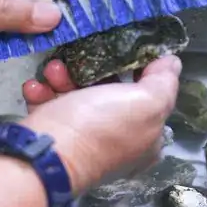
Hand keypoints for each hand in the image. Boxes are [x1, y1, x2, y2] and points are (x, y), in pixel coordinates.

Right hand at [20, 55, 181, 193]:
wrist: (46, 155)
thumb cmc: (100, 127)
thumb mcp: (145, 103)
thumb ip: (164, 82)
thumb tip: (171, 63)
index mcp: (146, 138)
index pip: (147, 97)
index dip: (137, 71)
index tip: (121, 51)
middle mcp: (117, 141)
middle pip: (108, 93)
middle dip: (91, 71)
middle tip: (78, 59)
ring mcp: (84, 140)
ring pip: (76, 97)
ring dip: (63, 78)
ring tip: (53, 71)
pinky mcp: (56, 138)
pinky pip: (51, 107)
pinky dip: (43, 94)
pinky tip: (36, 87)